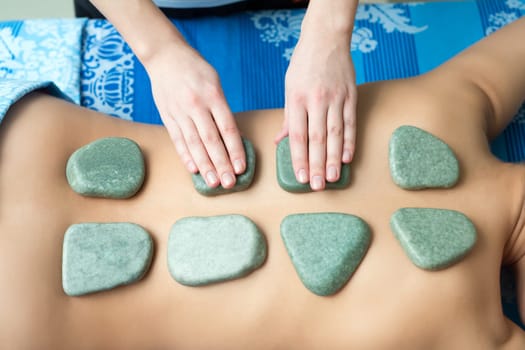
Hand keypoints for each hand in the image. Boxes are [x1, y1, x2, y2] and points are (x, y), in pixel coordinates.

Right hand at [146, 44, 245, 188]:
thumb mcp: (215, 82)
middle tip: (229, 183)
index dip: (235, 150)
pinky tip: (193, 170)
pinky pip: (177, 139)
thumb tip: (231, 137)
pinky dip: (185, 156)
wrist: (165, 56)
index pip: (227, 128)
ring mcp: (179, 112)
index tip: (241, 168)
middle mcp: (196, 105)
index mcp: (213, 95)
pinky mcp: (167, 116)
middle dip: (221, 164)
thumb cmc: (196, 70)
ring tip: (212, 183)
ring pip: (194, 143)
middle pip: (211, 140)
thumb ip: (221, 109)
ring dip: (204, 165)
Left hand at [277, 33, 356, 190]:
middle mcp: (317, 100)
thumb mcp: (289, 88)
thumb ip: (287, 116)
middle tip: (318, 186)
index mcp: (297, 99)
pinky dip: (349, 142)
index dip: (299, 158)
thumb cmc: (303, 65)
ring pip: (335, 134)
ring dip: (334, 159)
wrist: (326, 39)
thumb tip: (280, 141)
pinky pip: (350, 123)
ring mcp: (336, 98)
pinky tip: (348, 158)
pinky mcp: (351, 96)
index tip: (301, 177)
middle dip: (317, 165)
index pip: (298, 135)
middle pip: (317, 139)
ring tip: (333, 178)